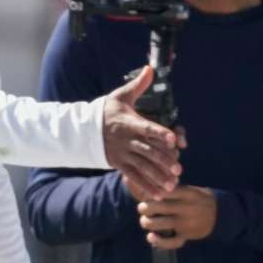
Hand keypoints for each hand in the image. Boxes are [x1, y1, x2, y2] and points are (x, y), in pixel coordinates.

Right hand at [101, 66, 180, 200]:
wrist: (84, 129)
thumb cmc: (107, 110)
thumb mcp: (121, 96)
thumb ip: (139, 85)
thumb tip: (151, 68)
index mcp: (130, 123)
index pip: (147, 128)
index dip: (160, 133)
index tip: (174, 138)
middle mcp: (127, 140)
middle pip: (147, 151)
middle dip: (163, 161)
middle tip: (178, 168)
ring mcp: (123, 154)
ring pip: (142, 167)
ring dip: (157, 177)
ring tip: (172, 185)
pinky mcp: (119, 164)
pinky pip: (134, 177)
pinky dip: (146, 186)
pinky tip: (159, 194)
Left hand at [136, 185, 215, 249]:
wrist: (219, 215)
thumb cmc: (198, 199)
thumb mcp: (191, 190)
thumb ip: (174, 189)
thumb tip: (151, 187)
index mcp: (188, 194)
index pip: (166, 191)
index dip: (152, 192)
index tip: (145, 193)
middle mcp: (187, 208)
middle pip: (160, 207)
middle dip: (145, 208)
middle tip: (142, 208)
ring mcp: (187, 223)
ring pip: (162, 224)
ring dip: (148, 223)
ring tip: (145, 221)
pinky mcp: (187, 236)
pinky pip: (171, 242)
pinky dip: (159, 242)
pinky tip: (151, 237)